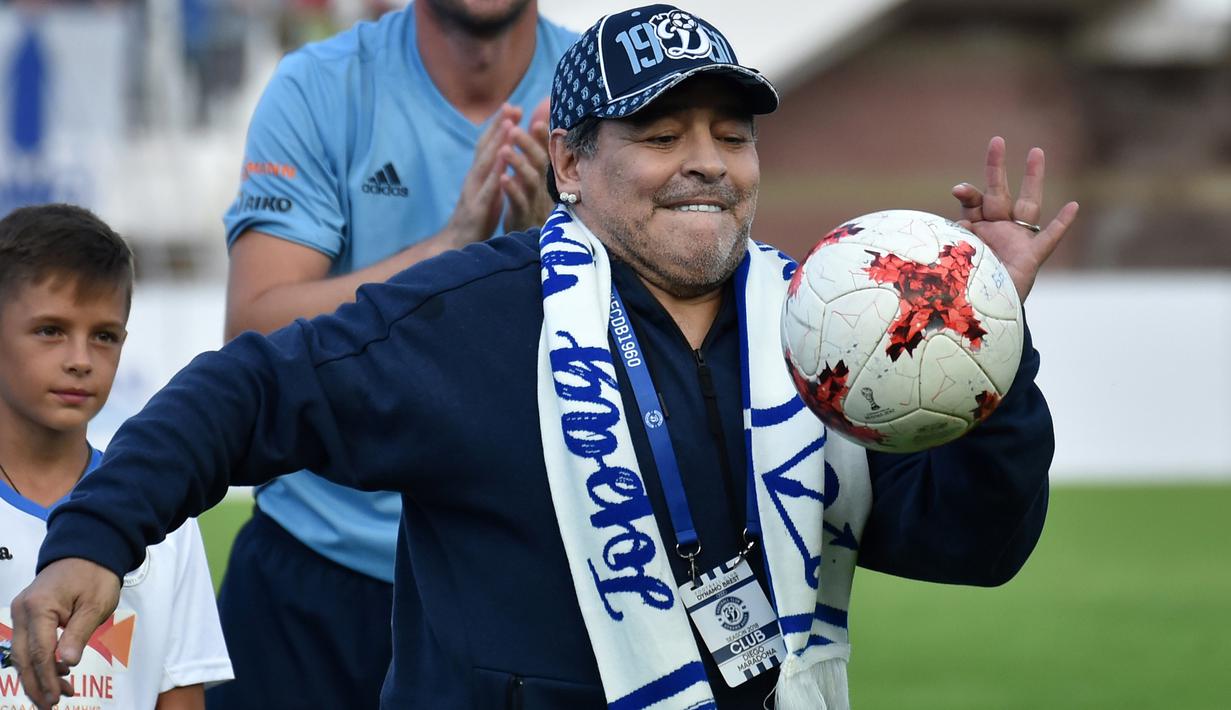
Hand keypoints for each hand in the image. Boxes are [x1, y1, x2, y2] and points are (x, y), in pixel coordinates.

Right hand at [9, 558, 120, 709]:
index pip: (39, 652)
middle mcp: (22, 610)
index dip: (46, 678)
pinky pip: (26, 642)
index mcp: (39, 607)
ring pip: (21, 652)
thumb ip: (78, 634)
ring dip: (36, 675)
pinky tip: (54, 673)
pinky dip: (37, 660)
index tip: (55, 697)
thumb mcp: (95, 605)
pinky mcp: (27, 613)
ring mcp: (21, 611)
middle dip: (36, 683)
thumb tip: (65, 663)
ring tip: (57, 694)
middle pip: (23, 656)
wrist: (89, 551)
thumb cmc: (96, 574)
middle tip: (50, 705)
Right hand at [441, 104, 518, 247]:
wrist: (457, 245)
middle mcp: (474, 179)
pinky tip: (504, 167)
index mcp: (479, 175)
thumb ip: (495, 174)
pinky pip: (487, 191)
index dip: (499, 125)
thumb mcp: (489, 192)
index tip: (513, 106)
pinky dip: (495, 178)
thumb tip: (507, 156)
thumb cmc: (477, 219)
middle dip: (499, 126)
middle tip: (512, 106)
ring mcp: (474, 193)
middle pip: (486, 148)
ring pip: (486, 164)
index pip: (489, 145)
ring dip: (497, 144)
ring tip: (510, 127)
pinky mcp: (477, 210)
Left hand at [500, 98, 553, 232]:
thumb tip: (545, 105)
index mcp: (544, 172)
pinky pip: (519, 202)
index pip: (546, 149)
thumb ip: (539, 138)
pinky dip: (512, 189)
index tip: (536, 119)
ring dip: (519, 164)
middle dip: (529, 144)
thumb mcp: (536, 169)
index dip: (543, 135)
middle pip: (540, 162)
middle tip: (514, 129)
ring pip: (531, 180)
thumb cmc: (531, 198)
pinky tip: (503, 178)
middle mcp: (543, 184)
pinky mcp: (524, 216)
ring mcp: (535, 201)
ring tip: (505, 150)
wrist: (526, 235)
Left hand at [952, 136, 1078, 301]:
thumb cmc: (960, 286)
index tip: (959, 189)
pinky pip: (1049, 238)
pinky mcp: (1031, 258)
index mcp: (975, 229)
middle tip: (996, 140)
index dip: (967, 193)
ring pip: (1027, 204)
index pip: (972, 202)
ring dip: (1033, 179)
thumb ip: (954, 237)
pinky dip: (1061, 223)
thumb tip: (958, 222)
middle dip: (996, 167)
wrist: (977, 315)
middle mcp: (996, 230)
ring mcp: (1016, 241)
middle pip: (997, 192)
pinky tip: (1073, 206)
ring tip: (1036, 151)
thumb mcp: (952, 257)